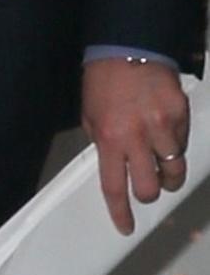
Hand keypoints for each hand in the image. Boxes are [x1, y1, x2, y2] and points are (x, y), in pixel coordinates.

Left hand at [81, 55, 190, 234]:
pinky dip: (176, 146)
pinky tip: (167, 136)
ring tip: (165, 168)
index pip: (115, 186)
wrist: (128, 47)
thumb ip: (103, 144)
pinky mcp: (181, 114)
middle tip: (149, 189)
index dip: (121, 211)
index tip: (126, 226)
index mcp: (109, 139)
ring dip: (169, 174)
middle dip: (151, 194)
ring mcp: (163, 126)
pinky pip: (183, 142)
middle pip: (151, 186)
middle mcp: (137, 136)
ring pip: (173, 168)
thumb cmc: (103, 82)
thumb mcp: (91, 116)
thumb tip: (115, 167)